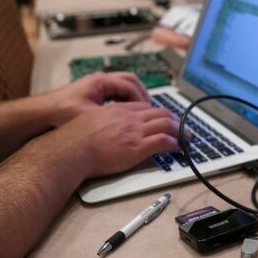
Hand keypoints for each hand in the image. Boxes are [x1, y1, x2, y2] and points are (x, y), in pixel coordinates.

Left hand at [39, 72, 150, 126]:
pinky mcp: (91, 94)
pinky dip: (123, 102)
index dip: (142, 99)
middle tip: (149, 110)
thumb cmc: (60, 113)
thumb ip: (111, 117)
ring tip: (140, 113)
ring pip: (122, 87)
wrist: (40, 115)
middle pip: (130, 81)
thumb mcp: (90, 116)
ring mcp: (95, 86)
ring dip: (133, 98)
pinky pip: (114, 94)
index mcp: (101, 81)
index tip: (148, 112)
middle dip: (141, 95)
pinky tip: (124, 115)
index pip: (131, 85)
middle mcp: (99, 80)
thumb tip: (130, 123)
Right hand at [43, 102, 180, 178]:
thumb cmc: (74, 140)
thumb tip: (107, 129)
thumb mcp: (90, 121)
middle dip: (175, 119)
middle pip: (160, 112)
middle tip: (182, 126)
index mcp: (117, 110)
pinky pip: (163, 141)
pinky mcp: (138, 148)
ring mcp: (135, 132)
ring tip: (187, 137)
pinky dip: (175, 143)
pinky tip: (178, 148)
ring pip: (166, 124)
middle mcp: (129, 118)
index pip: (145, 107)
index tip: (163, 119)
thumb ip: (103, 121)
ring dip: (180, 130)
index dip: (157, 113)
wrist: (71, 150)